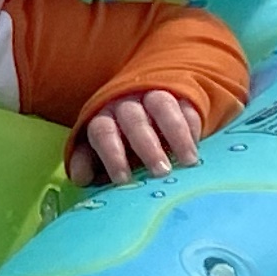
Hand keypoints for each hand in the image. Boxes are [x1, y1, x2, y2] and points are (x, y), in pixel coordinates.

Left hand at [73, 90, 202, 183]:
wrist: (143, 105)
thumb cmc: (119, 139)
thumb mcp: (99, 150)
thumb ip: (89, 162)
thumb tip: (80, 178)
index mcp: (102, 117)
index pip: (102, 131)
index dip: (111, 155)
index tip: (123, 179)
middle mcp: (126, 103)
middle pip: (134, 120)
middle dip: (147, 146)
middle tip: (160, 172)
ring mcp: (153, 96)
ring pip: (163, 107)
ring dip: (175, 133)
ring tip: (186, 161)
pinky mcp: (179, 96)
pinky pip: (186, 106)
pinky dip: (192, 126)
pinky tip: (196, 146)